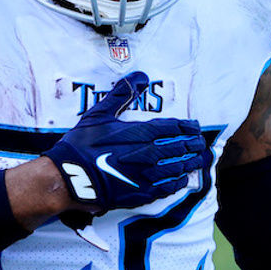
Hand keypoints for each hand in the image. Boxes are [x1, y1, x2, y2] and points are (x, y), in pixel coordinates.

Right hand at [42, 72, 208, 216]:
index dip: (187, 127)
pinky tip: (183, 180)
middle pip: (180, 147)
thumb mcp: (99, 114)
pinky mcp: (141, 193)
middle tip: (200, 143)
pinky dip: (178, 182)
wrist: (70, 178)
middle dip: (193, 145)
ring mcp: (147, 175)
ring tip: (199, 160)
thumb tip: (140, 76)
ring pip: (177, 167)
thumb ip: (122, 94)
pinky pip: (167, 188)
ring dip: (191, 163)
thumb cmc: (82, 145)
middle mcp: (148, 153)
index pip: (173, 128)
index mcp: (140, 132)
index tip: (195, 127)